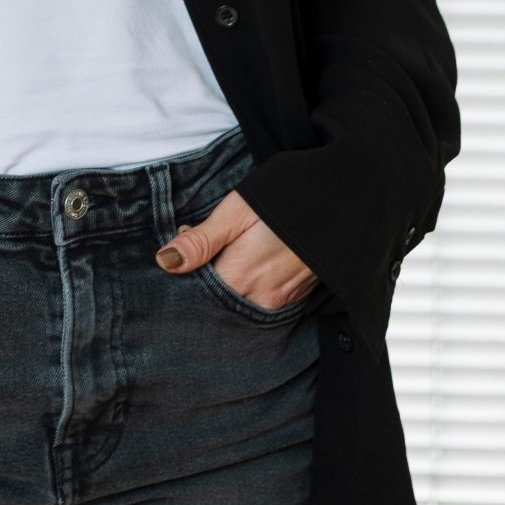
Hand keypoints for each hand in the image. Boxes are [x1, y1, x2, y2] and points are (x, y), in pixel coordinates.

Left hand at [153, 190, 316, 311]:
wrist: (340, 203)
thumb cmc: (282, 201)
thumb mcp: (236, 212)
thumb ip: (201, 241)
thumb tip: (165, 261)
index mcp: (240, 277)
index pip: (197, 293)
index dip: (185, 274)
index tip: (184, 252)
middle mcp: (260, 298)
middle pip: (217, 301)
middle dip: (205, 282)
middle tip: (205, 252)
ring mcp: (280, 301)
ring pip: (239, 303)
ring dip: (227, 285)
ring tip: (228, 254)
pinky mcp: (295, 298)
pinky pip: (261, 302)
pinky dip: (247, 288)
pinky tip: (248, 264)